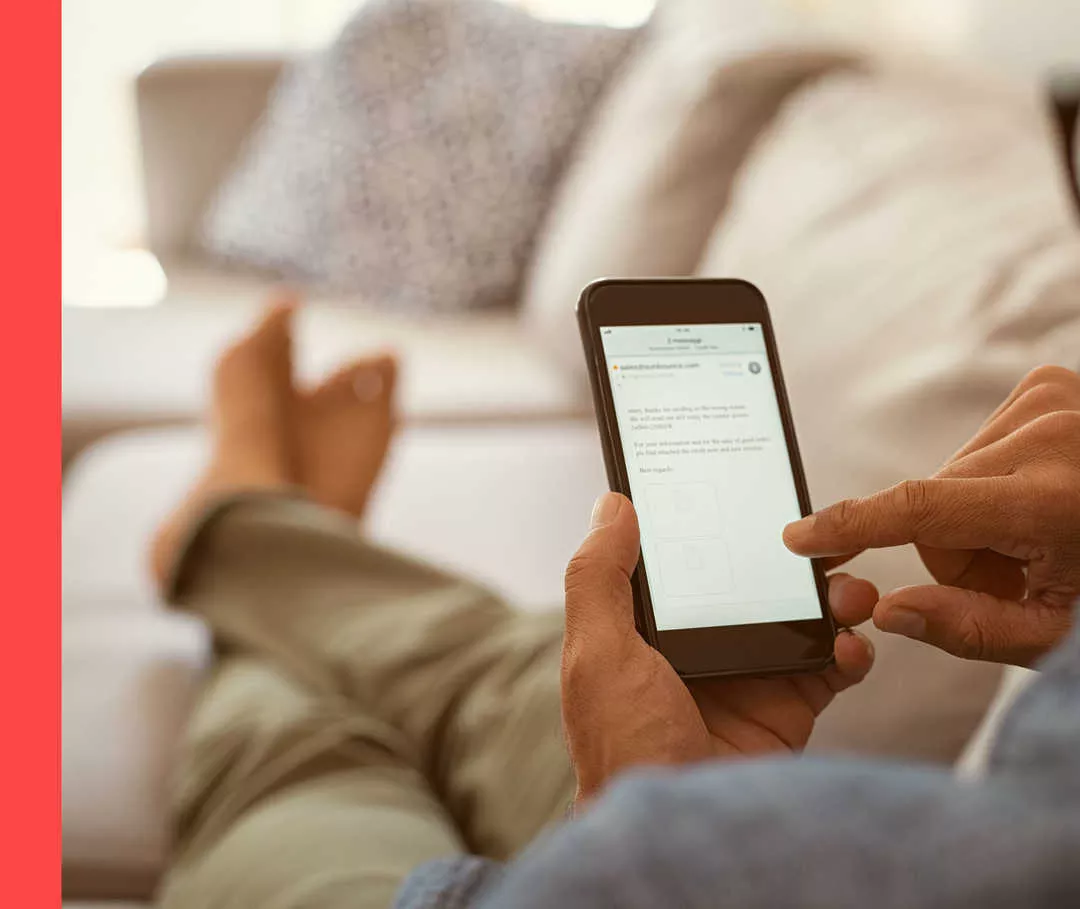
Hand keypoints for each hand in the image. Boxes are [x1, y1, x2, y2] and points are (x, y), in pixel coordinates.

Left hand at [562, 493, 875, 806]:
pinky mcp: (788, 709)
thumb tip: (612, 504)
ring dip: (834, 596)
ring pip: (802, 616)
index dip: (722, 526)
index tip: (754, 492)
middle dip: (795, 558)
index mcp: (653, 627)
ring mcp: (750, 676)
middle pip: (758, 582)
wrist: (679, 834)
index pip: (693, 560)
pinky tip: (850, 646)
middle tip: (825, 540)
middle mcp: (704, 645)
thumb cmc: (624, 744)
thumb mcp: (598, 652)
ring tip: (849, 591)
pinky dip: (851, 651)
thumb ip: (600, 576)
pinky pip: (831, 667)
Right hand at [784, 365, 1079, 666]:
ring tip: (1039, 532)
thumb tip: (888, 611)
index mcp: (1054, 501)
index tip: (801, 536)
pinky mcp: (1047, 386)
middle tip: (1019, 569)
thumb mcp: (1057, 635)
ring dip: (977, 513)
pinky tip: (1040, 494)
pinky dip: (994, 478)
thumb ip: (966, 628)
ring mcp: (1051, 401)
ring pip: (950, 476)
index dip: (851, 525)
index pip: (920, 509)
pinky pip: (976, 444)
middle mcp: (1050, 436)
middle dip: (958, 548)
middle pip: (933, 504)